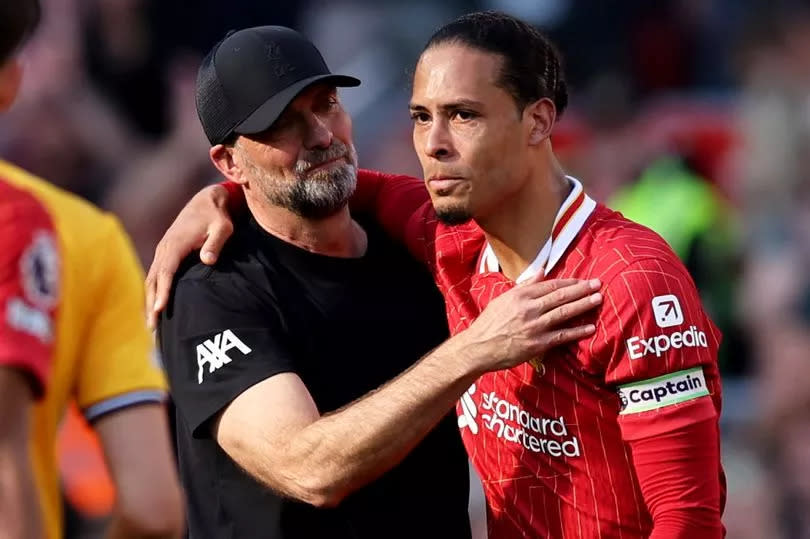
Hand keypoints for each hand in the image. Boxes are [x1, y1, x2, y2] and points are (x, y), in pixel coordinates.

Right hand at [145, 184, 233, 328]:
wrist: (207, 202)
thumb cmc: (217, 217)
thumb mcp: (222, 228)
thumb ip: (216, 243)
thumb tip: (207, 260)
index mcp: (176, 244)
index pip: (166, 271)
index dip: (163, 291)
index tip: (160, 309)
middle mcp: (165, 248)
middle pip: (154, 279)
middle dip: (152, 303)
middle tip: (153, 327)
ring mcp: (163, 251)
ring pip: (152, 279)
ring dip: (150, 300)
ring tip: (152, 324)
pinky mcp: (166, 254)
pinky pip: (156, 275)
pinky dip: (154, 292)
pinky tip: (156, 307)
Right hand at [459, 275, 601, 372]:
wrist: (478, 347)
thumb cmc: (489, 322)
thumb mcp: (503, 298)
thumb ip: (525, 285)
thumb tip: (542, 271)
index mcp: (520, 295)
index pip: (550, 285)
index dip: (569, 282)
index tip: (583, 280)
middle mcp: (528, 308)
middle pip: (561, 296)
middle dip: (582, 289)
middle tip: (598, 284)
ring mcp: (534, 326)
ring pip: (564, 313)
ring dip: (583, 305)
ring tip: (598, 299)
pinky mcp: (537, 344)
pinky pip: (561, 336)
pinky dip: (577, 331)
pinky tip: (590, 327)